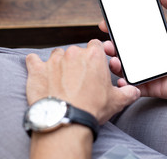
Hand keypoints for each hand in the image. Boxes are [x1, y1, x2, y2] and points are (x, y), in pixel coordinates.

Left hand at [25, 39, 139, 123]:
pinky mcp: (37, 69)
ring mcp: (53, 60)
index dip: (95, 55)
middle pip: (75, 51)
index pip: (95, 45)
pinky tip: (39, 73)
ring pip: (56, 56)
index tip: (93, 66)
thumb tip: (133, 91)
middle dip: (77, 63)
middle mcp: (73, 53)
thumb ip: (128, 92)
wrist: (66, 121)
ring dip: (58, 65)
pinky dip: (35, 65)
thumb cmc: (91, 109)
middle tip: (78, 80)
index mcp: (93, 56)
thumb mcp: (116, 101)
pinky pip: (33, 60)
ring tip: (60, 81)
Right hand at [99, 0, 166, 99]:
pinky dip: (125, 84)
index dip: (116, 28)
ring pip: (124, 68)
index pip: (129, 33)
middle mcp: (147, 55)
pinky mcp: (151, 86)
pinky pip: (134, 86)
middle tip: (106, 44)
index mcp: (153, 40)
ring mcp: (148, 71)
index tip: (106, 24)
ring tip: (114, 60)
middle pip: (123, 50)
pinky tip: (121, 79)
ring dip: (115, 63)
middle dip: (110, 47)